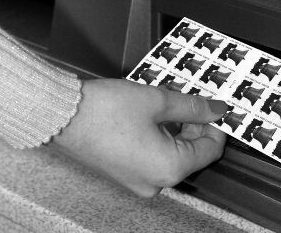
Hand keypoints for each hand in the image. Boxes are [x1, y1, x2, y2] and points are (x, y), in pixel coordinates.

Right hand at [53, 79, 226, 196]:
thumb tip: (215, 109)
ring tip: (169, 100)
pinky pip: (153, 156)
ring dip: (176, 128)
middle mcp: (155, 183)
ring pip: (172, 154)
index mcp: (169, 169)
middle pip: (192, 154)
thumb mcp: (157, 100)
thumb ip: (191, 106)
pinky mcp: (125, 172)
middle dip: (195, 124)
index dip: (216, 124)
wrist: (63, 115)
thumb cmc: (104, 110)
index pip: (210, 150)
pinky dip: (159, 135)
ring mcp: (138, 181)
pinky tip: (153, 112)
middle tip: (192, 96)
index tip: (216, 105)